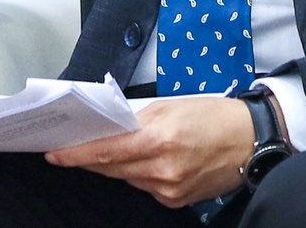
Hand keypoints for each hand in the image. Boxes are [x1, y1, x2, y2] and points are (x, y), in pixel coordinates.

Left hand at [45, 96, 252, 207]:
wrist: (251, 140)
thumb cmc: (213, 115)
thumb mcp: (171, 106)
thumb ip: (137, 119)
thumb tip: (108, 129)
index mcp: (160, 138)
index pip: (106, 151)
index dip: (77, 154)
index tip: (54, 154)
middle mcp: (162, 169)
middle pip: (111, 167)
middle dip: (90, 158)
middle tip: (70, 149)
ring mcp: (169, 189)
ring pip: (126, 178)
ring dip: (116, 165)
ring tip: (112, 149)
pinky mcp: (176, 200)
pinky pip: (144, 187)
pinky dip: (138, 174)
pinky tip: (146, 162)